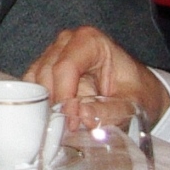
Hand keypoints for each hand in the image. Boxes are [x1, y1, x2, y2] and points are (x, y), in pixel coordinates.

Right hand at [23, 26, 169, 127]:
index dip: (64, 97)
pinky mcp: (45, 67)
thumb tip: (82, 116)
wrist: (137, 90)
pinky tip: (54, 117)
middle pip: (46, 73)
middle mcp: (68, 41)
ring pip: (35, 81)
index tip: (71, 123)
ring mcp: (53, 52)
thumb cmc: (136, 92)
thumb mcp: (132, 105)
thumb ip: (110, 111)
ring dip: (45, 105)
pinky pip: (31, 86)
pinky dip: (38, 103)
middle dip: (55, 104)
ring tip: (63, 124)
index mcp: (91, 41)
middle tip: (68, 128)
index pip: (66, 67)